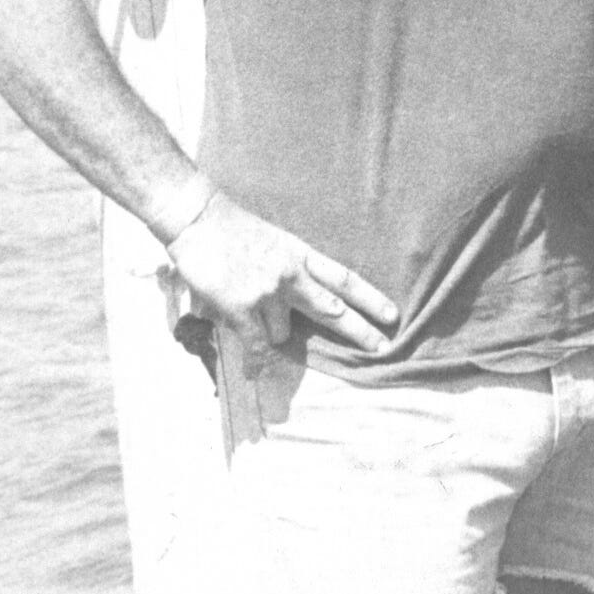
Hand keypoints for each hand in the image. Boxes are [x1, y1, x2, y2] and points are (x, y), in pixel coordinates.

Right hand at [165, 191, 399, 375]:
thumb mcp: (277, 242)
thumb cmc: (235, 230)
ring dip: (270, 332)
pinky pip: (257, 345)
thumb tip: (299, 305)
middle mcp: (292, 275)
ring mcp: (269, 292)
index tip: (393, 314)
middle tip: (383, 348)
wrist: (200, 220)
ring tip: (246, 308)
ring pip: (283, 333)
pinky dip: (256, 362)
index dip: (371, 298)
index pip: (345, 279)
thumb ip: (293, 270)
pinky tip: (255, 373)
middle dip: (360, 331)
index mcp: (302, 256)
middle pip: (334, 309)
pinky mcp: (244, 308)